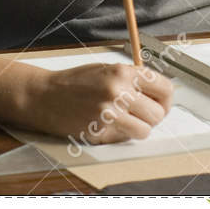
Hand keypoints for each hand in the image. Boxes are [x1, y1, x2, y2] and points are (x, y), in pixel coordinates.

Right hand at [28, 62, 173, 143]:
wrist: (43, 95)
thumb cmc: (74, 82)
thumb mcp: (106, 69)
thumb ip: (132, 80)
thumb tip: (159, 95)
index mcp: (122, 72)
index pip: (165, 88)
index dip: (166, 99)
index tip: (161, 103)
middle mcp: (118, 91)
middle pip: (158, 113)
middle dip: (152, 116)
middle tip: (141, 114)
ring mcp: (109, 113)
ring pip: (145, 130)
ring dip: (138, 128)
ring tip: (125, 121)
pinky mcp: (99, 132)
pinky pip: (124, 139)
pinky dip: (120, 135)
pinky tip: (106, 125)